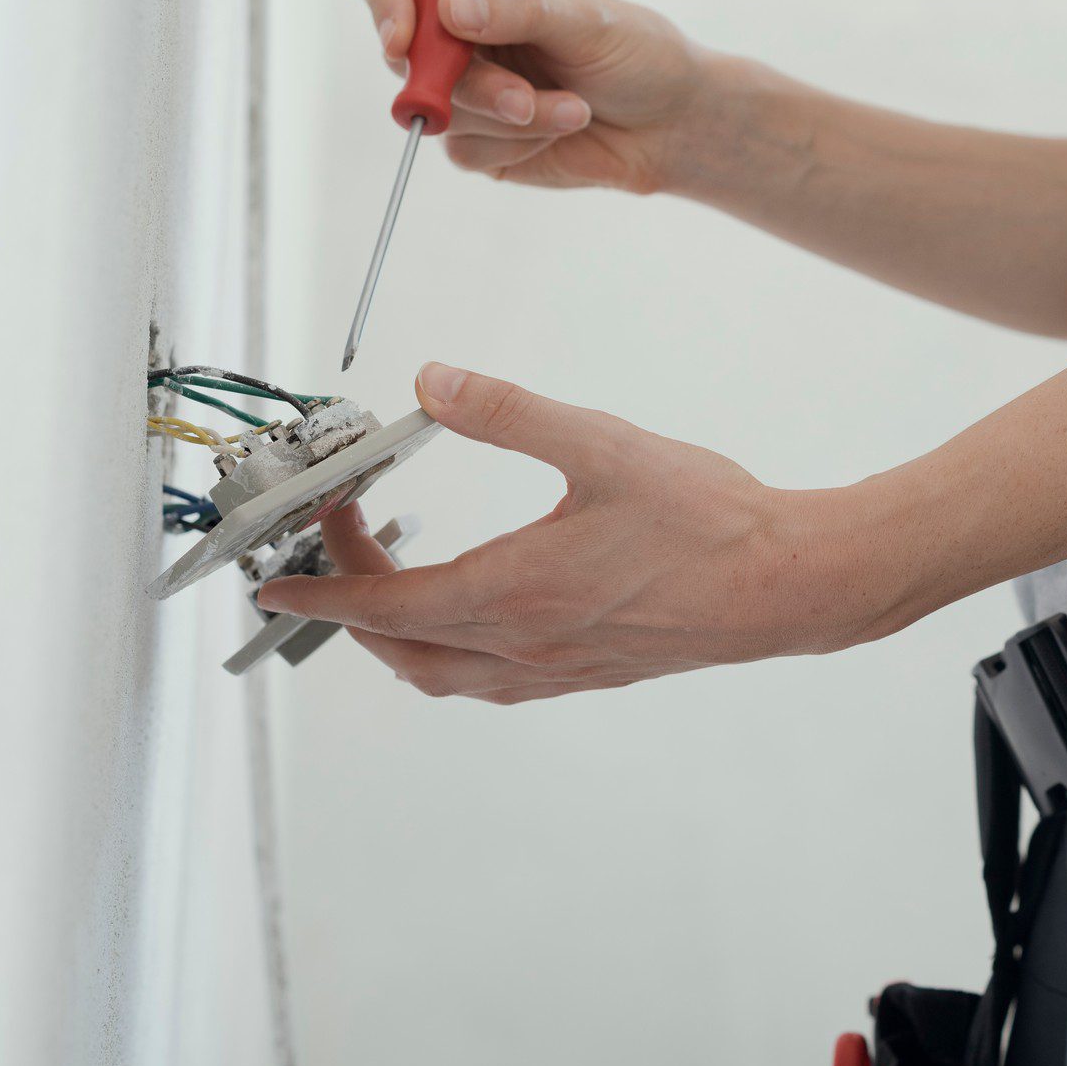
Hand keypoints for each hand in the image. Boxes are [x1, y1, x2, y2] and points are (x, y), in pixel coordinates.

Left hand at [257, 364, 919, 703]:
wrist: (789, 584)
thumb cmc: (710, 523)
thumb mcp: (602, 444)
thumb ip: (510, 412)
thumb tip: (433, 382)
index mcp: (511, 591)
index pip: (381, 603)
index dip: (318, 590)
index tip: (276, 578)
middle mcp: (525, 644)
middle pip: (401, 648)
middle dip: (351, 610)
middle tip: (339, 554)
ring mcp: (560, 668)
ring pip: (446, 674)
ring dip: (400, 640)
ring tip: (392, 592)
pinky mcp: (595, 672)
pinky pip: (495, 682)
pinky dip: (456, 657)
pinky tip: (478, 620)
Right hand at [348, 0, 711, 193]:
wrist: (669, 124)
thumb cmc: (637, 53)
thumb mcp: (588, 21)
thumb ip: (521, 10)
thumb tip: (449, 9)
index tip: (404, 40)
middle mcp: (453, 25)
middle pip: (403, 51)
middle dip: (469, 83)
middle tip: (524, 100)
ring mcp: (460, 84)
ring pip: (438, 109)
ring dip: (511, 117)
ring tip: (572, 108)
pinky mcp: (476, 138)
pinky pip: (465, 150)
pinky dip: (518, 144)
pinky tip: (563, 127)